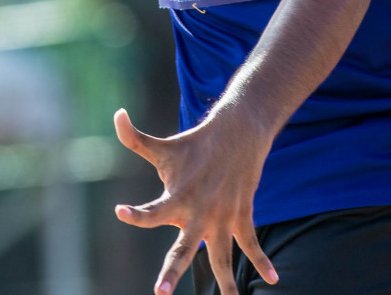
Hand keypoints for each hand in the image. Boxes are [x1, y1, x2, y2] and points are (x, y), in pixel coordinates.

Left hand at [113, 108, 277, 294]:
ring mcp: (223, 217)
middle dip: (172, 271)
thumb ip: (134, 138)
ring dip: (227, 282)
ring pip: (223, 257)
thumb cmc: (194, 144)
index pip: (152, 211)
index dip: (136, 213)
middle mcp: (199, 212)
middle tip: (160, 292)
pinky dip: (264, 261)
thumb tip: (116, 113)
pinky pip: (252, 243)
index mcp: (177, 197)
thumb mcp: (163, 145)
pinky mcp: (242, 215)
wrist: (238, 132)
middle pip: (184, 249)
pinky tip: (274, 280)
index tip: (121, 211)